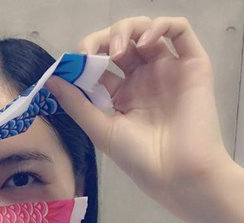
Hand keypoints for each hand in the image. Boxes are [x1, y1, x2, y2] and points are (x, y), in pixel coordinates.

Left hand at [46, 16, 231, 220]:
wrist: (178, 174)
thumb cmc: (139, 159)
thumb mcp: (101, 130)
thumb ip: (77, 103)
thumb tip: (50, 79)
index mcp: (123, 94)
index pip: (100, 63)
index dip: (85, 57)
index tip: (73, 63)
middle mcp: (145, 78)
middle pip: (121, 42)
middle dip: (102, 40)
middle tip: (92, 54)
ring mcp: (169, 70)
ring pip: (147, 30)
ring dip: (127, 30)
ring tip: (117, 51)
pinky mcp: (193, 65)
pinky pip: (180, 30)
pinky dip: (161, 25)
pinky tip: (144, 41)